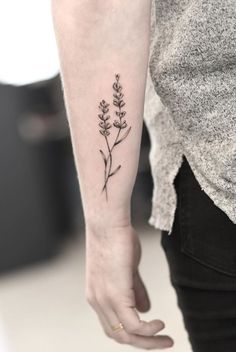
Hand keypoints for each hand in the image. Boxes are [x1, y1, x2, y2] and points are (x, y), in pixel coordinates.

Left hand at [85, 224, 173, 348]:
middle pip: (119, 336)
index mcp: (97, 296)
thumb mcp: (127, 270)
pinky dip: (149, 330)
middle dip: (143, 343)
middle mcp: (97, 302)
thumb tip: (145, 309)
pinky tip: (161, 325)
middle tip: (164, 343)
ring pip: (126, 334)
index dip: (132, 335)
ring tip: (167, 339)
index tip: (152, 335)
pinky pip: (133, 324)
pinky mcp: (116, 294)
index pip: (113, 327)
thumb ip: (134, 290)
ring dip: (149, 341)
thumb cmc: (116, 240)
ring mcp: (104, 299)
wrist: (108, 223)